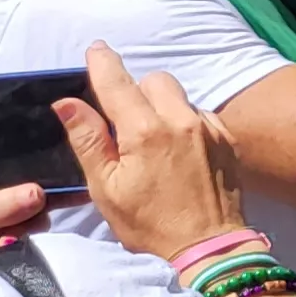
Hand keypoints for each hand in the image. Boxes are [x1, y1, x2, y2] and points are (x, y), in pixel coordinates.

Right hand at [56, 44, 246, 264]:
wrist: (209, 246)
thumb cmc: (149, 223)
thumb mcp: (106, 187)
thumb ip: (88, 140)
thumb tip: (67, 103)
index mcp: (145, 131)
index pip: (118, 83)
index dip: (103, 63)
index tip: (95, 50)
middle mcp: (181, 121)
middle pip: (154, 81)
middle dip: (136, 91)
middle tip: (123, 120)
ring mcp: (210, 128)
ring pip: (180, 96)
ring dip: (162, 106)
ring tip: (150, 140)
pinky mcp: (228, 139)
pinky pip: (201, 113)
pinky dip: (185, 120)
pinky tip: (178, 148)